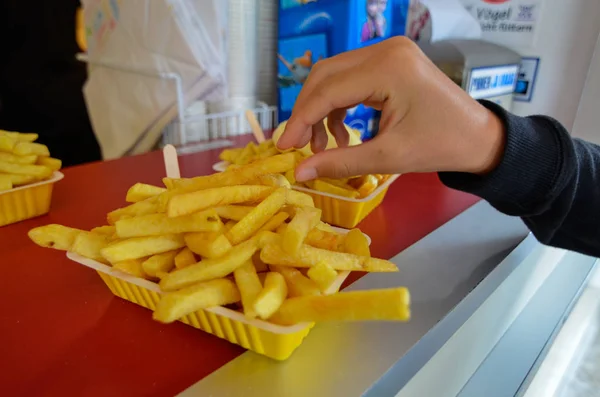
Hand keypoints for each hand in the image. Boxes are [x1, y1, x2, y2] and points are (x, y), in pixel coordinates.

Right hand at [276, 37, 505, 181]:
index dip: (300, 120)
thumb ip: (339, 163)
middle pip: (326, 76)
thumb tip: (299, 173)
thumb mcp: (388, 158)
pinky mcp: (390, 62)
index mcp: (387, 67)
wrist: (479, 138)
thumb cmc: (441, 146)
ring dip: (321, 110)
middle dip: (306, 112)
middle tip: (297, 146)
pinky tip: (340, 135)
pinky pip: (351, 80)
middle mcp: (385, 50)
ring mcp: (388, 52)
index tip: (284, 147)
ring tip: (321, 146)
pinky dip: (339, 106)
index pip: (328, 90)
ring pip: (335, 77)